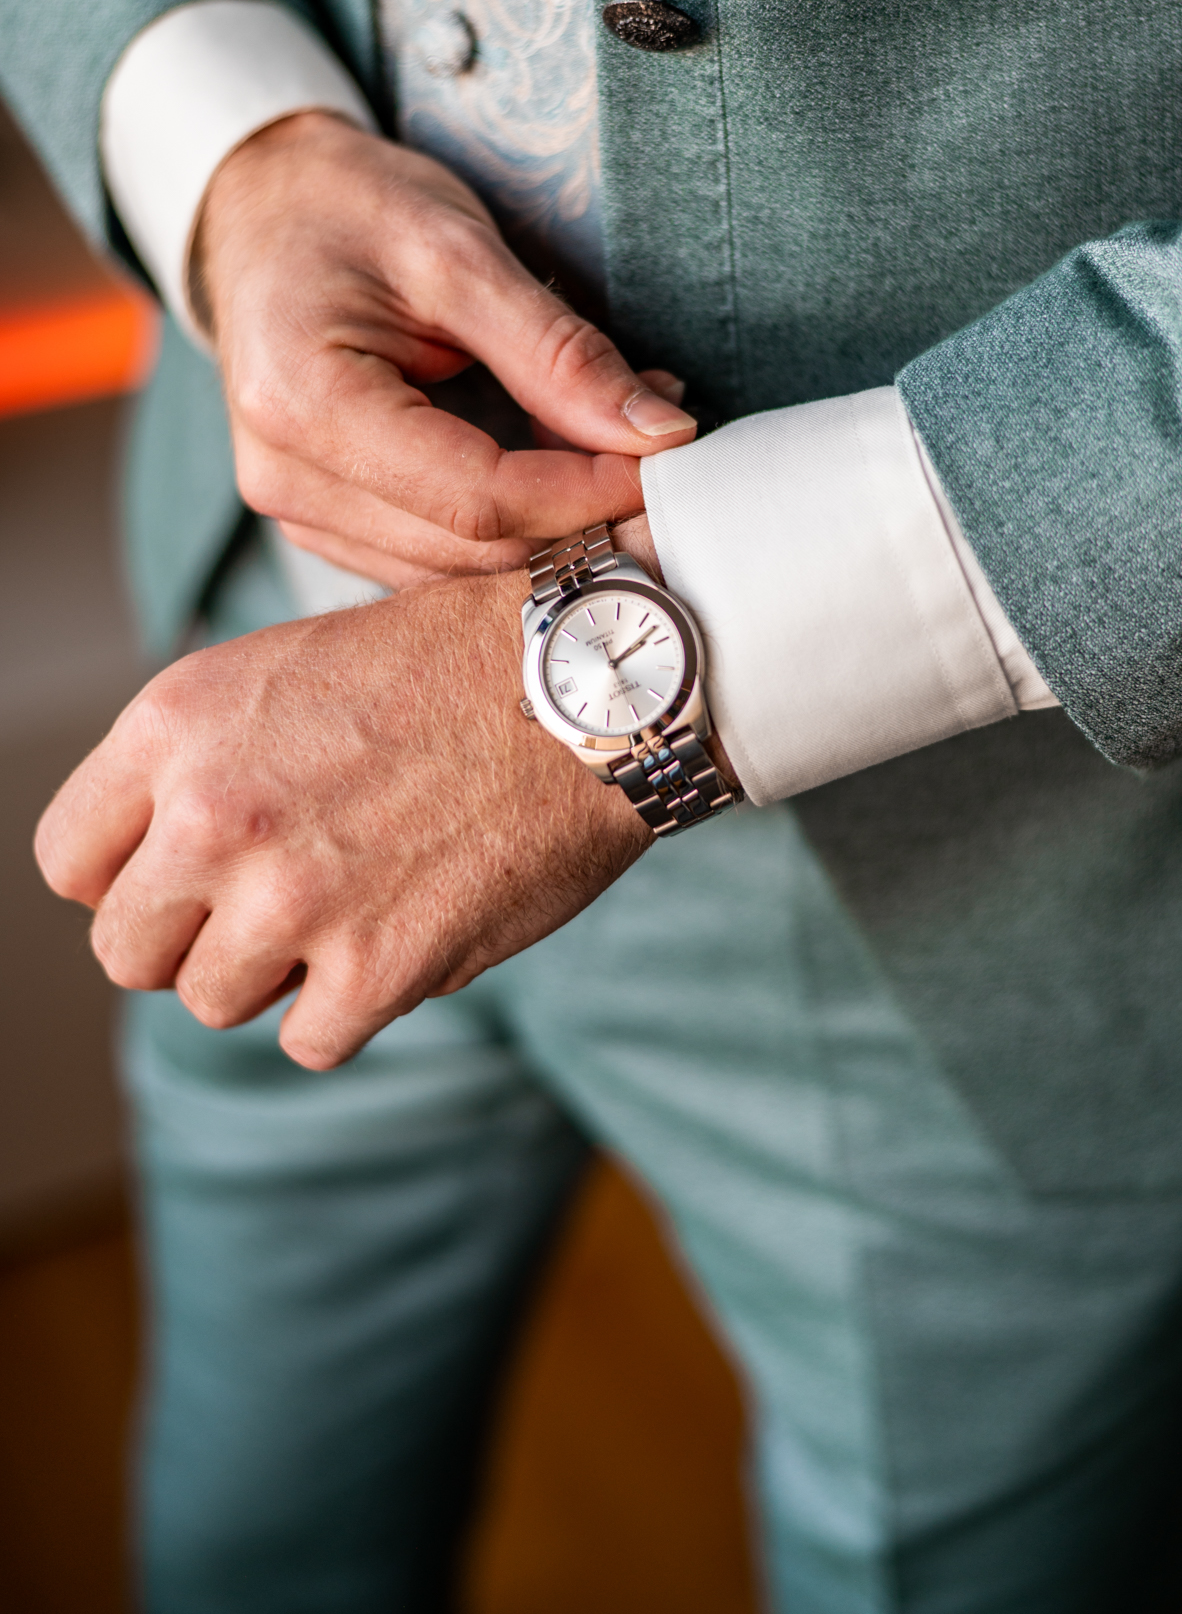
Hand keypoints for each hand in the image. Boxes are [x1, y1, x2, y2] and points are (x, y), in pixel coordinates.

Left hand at [34, 550, 655, 1069]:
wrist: (590, 681)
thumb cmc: (449, 664)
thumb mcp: (283, 670)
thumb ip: (200, 764)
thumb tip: (158, 871)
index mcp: (176, 724)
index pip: (69, 862)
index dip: (128, 878)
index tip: (183, 877)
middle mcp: (212, 814)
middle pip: (127, 952)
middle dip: (193, 937)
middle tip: (273, 900)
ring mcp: (291, 898)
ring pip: (214, 1002)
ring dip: (277, 972)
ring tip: (355, 901)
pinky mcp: (376, 969)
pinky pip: (309, 1040)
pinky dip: (354, 1005)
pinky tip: (403, 932)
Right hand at [192, 110, 694, 586]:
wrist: (260, 209)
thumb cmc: (347, 208)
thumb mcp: (460, 250)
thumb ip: (559, 352)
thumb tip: (658, 435)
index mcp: (304, 406)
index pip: (477, 499)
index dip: (586, 492)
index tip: (664, 458)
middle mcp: (285, 481)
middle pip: (472, 549)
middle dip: (578, 511)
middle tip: (655, 442)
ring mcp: (297, 511)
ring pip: (459, 568)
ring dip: (550, 522)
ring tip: (610, 439)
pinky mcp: (323, 521)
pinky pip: (433, 554)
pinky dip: (507, 522)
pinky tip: (552, 462)